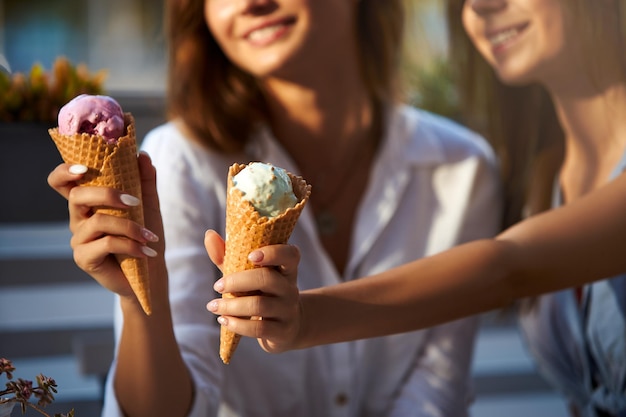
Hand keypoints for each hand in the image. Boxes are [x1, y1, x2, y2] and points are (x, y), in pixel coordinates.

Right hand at [47, 153, 163, 299]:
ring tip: (150, 237)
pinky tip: (146, 251)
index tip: (84, 168)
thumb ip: (144, 180)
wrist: (150, 274)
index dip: (65, 172)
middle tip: (134, 201)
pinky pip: (106, 244)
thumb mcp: (148, 206)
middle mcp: (78, 219)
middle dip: (107, 194)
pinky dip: (130, 245)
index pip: (62, 182)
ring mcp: (79, 239)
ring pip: (98, 221)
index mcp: (89, 203)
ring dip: (129, 226)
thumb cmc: (144, 237)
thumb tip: (143, 154)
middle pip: (77, 196)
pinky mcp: (84, 258)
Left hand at [205, 231, 302, 353]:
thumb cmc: (262, 293)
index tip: (250, 255)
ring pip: (259, 305)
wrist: (287, 327)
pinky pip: (259, 329)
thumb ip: (229, 256)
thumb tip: (209, 235)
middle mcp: (291, 287)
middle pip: (267, 279)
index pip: (290, 254)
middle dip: (237, 281)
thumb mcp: (248, 274)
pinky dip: (237, 324)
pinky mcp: (283, 331)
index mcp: (286, 268)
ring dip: (231, 306)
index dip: (273, 253)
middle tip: (217, 286)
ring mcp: (288, 310)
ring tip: (213, 306)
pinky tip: (223, 320)